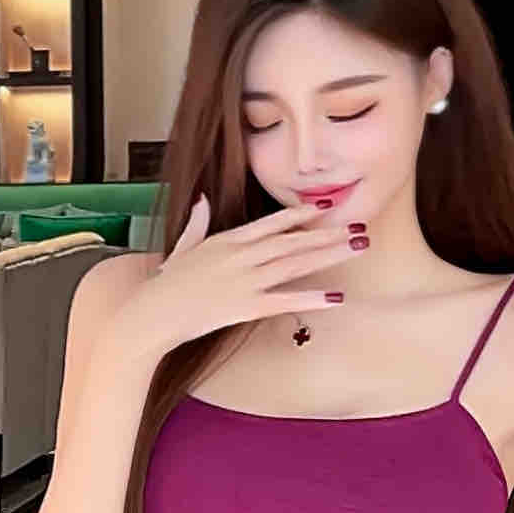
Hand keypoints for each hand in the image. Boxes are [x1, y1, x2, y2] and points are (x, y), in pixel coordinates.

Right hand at [126, 189, 355, 359]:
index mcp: (228, 240)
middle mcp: (242, 256)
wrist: (154, 312)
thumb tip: (201, 200)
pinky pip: (285, 301)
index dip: (300, 215)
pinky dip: (311, 298)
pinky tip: (336, 297)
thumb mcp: (184, 246)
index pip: (272, 223)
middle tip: (359, 228)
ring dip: (329, 256)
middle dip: (328, 234)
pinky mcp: (246, 307)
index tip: (325, 209)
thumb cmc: (167, 283)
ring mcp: (246, 281)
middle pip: (293, 242)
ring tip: (357, 247)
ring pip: (296, 265)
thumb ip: (197, 222)